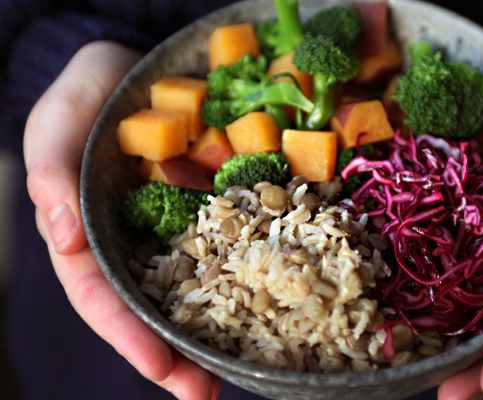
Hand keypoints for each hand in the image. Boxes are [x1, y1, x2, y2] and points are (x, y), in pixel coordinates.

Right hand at [24, 41, 221, 399]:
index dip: (128, 334)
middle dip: (177, 355)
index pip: (102, 296)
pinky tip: (278, 300)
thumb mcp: (57, 123)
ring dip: (220, 330)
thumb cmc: (89, 96)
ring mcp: (181, 229)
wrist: (141, 68)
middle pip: (153, 309)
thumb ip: (50, 171)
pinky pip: (237, 243)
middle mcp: (138, 243)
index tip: (159, 367)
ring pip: (199, 288)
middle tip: (204, 394)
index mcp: (91, 236)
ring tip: (248, 370)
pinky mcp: (218, 208)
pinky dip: (253, 274)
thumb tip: (62, 237)